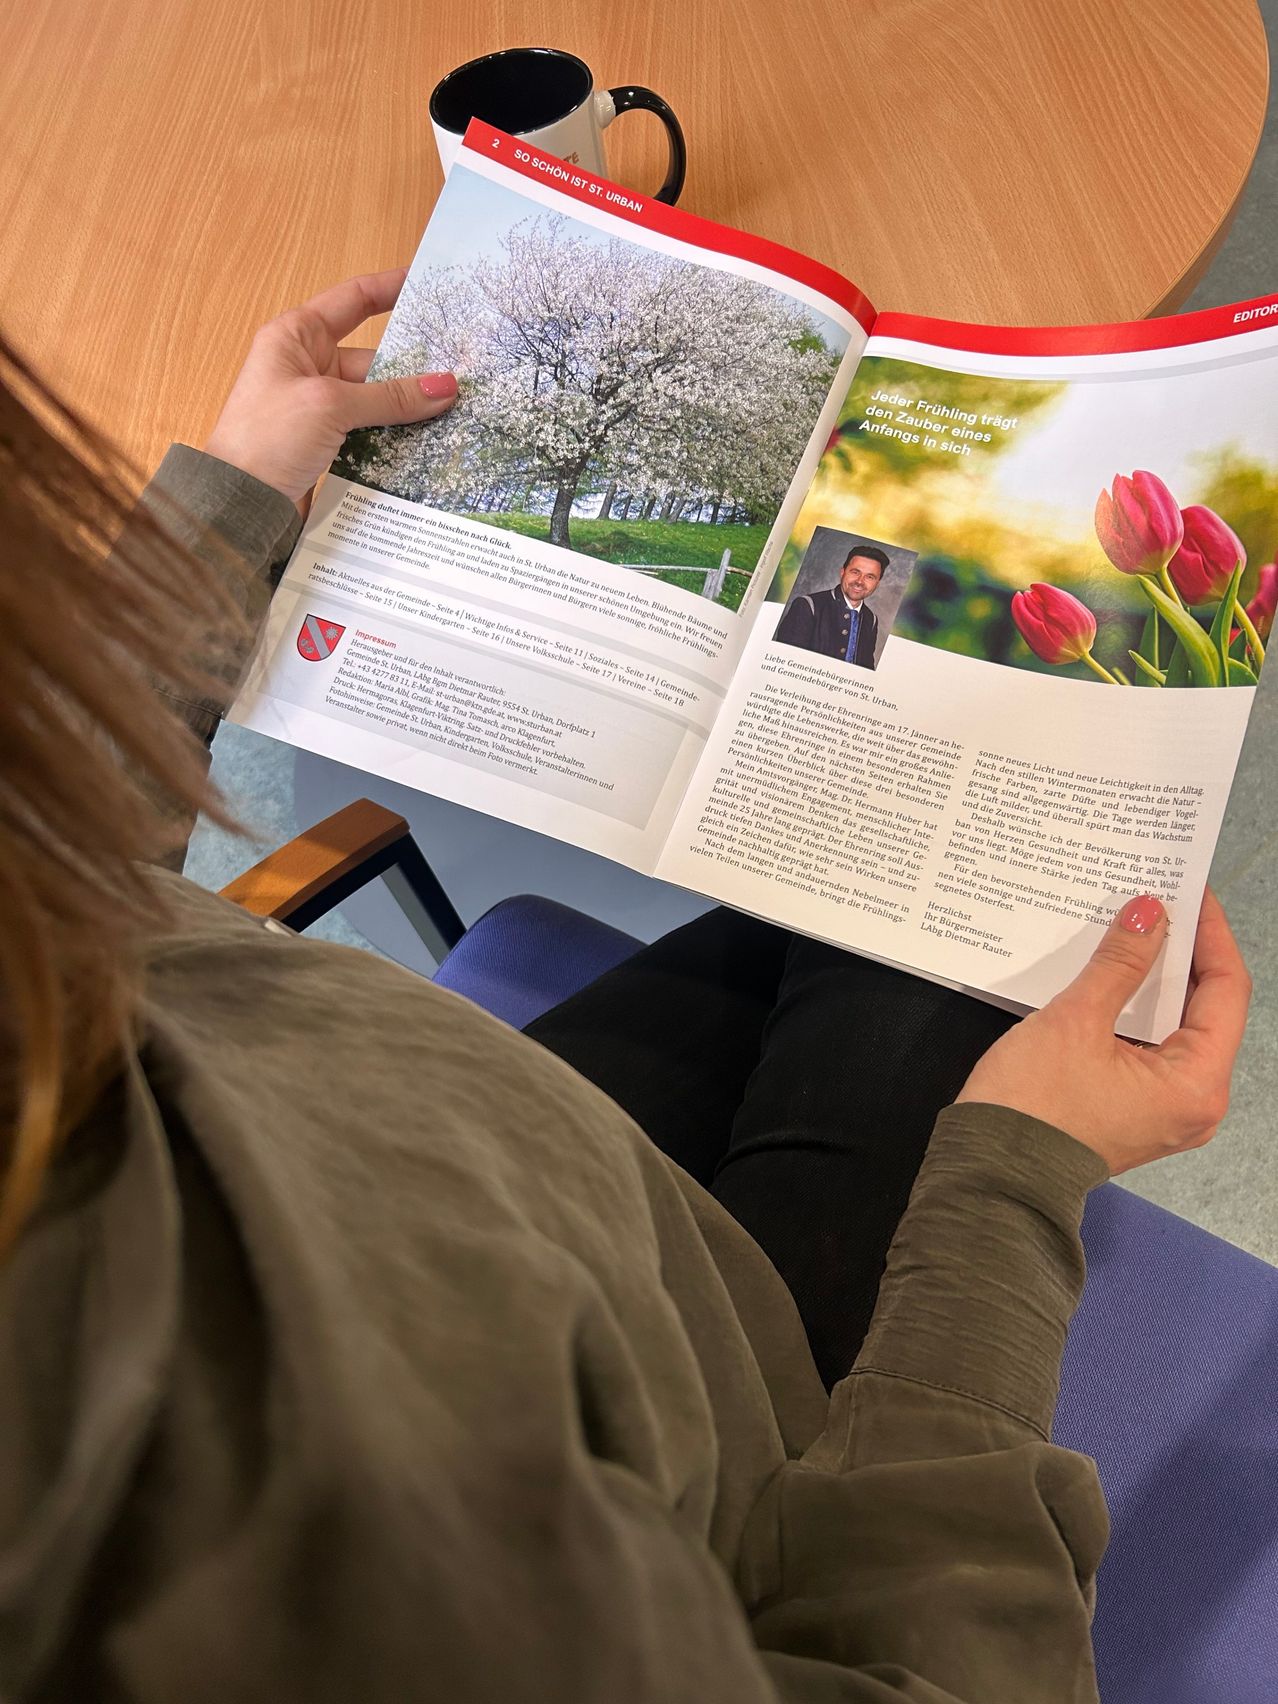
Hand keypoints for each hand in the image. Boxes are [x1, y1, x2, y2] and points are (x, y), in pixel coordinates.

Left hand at [204, 268, 456, 508]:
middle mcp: (308, 365)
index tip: (430, 282)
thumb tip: (446, 387)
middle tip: (464, 370)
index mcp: (296, 336)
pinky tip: (431, 441)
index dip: (392, 288)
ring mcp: (318, 405)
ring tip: (458, 410)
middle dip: (415, 366)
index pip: (353, 300)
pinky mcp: (327, 441)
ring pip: (377, 398)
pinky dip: (397, 434)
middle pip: (374, 357)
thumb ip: (390, 396)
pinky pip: (372, 429)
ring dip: (410, 407)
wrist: (238, 502)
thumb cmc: (267, 438)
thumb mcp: (330, 406)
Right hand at [956, 888, 1249, 1173]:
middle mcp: (1194, 1102)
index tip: (1190, 890)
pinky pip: (1151, 1048)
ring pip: (1176, 1028)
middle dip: (1182, 953)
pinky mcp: (1133, 1110)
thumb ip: (1120, 962)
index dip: (1211, 934)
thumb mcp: (1076, 1020)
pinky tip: (1113, 975)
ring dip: (1156, 980)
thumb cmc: (1034, 1104)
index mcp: (1196, 1084)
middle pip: (1206, 1009)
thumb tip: (1150, 913)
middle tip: (1159, 901)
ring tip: (1134, 928)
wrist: (989, 1173)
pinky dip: (1137, 1009)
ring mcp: (1164, 1110)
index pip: (1227, 990)